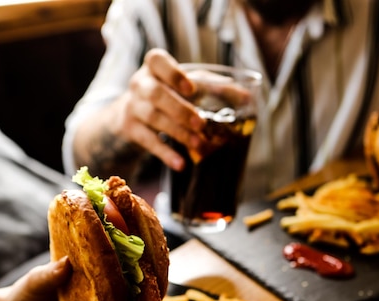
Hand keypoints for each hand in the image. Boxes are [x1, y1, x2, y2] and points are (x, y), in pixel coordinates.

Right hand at [109, 48, 205, 170]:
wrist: (132, 114)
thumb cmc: (169, 94)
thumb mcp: (187, 85)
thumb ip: (215, 88)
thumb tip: (247, 97)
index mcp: (155, 67)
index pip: (156, 60)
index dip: (173, 74)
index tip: (191, 89)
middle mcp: (140, 84)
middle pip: (156, 94)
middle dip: (180, 109)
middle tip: (201, 124)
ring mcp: (133, 107)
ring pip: (153, 118)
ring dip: (178, 132)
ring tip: (198, 144)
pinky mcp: (130, 129)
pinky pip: (148, 142)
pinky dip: (166, 153)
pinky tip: (181, 163)